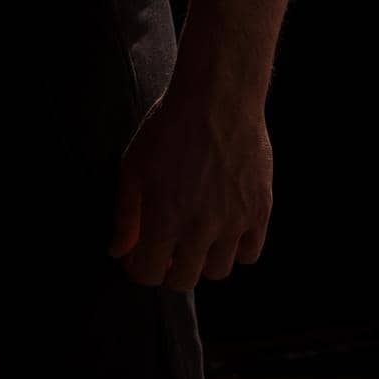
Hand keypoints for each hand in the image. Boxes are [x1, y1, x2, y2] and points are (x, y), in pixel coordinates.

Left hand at [107, 87, 272, 290]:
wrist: (217, 97)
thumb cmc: (169, 127)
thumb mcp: (134, 165)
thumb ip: (125, 214)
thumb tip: (117, 251)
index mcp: (164, 218)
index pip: (149, 274)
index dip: (138, 267)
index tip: (137, 254)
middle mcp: (201, 228)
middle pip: (184, 281)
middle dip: (168, 268)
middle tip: (166, 245)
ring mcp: (234, 222)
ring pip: (218, 272)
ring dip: (202, 259)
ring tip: (195, 234)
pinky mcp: (260, 211)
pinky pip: (250, 253)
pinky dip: (236, 248)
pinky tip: (224, 227)